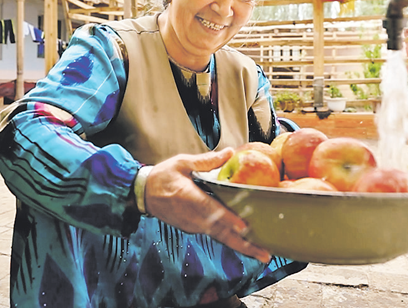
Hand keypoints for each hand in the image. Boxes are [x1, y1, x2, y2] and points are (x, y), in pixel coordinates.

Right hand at [144, 148, 270, 262]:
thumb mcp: (182, 163)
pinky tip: (245, 242)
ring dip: (240, 246)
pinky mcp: (193, 229)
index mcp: (188, 197)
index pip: (211, 210)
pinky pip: (214, 235)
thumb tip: (229, 153)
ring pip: (220, 237)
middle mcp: (192, 217)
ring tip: (260, 252)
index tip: (244, 227)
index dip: (228, 219)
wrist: (143, 194)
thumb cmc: (162, 176)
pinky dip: (230, 240)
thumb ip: (207, 161)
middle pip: (221, 232)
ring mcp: (193, 225)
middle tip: (264, 254)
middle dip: (243, 244)